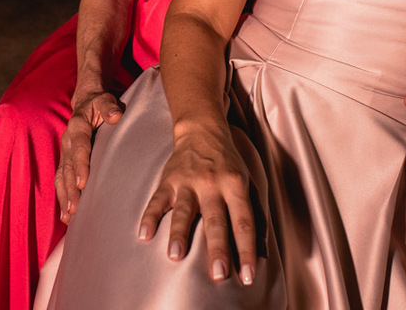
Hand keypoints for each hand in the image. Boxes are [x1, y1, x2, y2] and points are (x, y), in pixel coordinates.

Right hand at [55, 90, 122, 222]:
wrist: (85, 102)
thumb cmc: (99, 103)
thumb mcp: (105, 99)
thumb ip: (109, 106)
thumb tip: (116, 115)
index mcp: (78, 126)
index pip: (80, 147)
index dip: (80, 165)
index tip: (82, 183)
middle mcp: (68, 140)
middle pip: (67, 167)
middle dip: (70, 189)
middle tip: (74, 209)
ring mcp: (65, 152)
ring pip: (60, 176)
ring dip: (64, 196)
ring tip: (68, 216)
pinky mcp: (65, 160)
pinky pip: (60, 179)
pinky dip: (62, 197)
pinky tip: (66, 215)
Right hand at [138, 124, 257, 285]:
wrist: (202, 131)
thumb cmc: (228, 163)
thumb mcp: (247, 181)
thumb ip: (252, 212)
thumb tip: (262, 248)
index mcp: (235, 186)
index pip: (244, 222)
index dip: (247, 249)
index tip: (248, 275)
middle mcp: (213, 184)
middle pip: (216, 221)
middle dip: (218, 248)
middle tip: (218, 274)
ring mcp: (188, 182)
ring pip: (184, 211)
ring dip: (180, 234)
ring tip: (176, 256)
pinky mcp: (169, 180)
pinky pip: (158, 200)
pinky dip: (150, 216)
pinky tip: (144, 234)